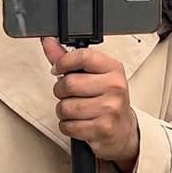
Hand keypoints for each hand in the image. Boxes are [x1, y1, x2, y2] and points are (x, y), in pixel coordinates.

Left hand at [42, 38, 140, 172]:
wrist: (123, 130)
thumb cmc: (106, 100)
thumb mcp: (92, 75)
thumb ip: (68, 59)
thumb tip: (49, 42)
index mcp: (113, 68)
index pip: (82, 56)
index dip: (63, 63)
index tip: (58, 69)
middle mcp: (115, 86)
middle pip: (69, 84)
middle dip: (61, 91)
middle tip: (68, 95)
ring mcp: (110, 108)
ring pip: (66, 107)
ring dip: (63, 111)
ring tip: (75, 110)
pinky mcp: (103, 129)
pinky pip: (69, 126)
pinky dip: (67, 126)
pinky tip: (79, 123)